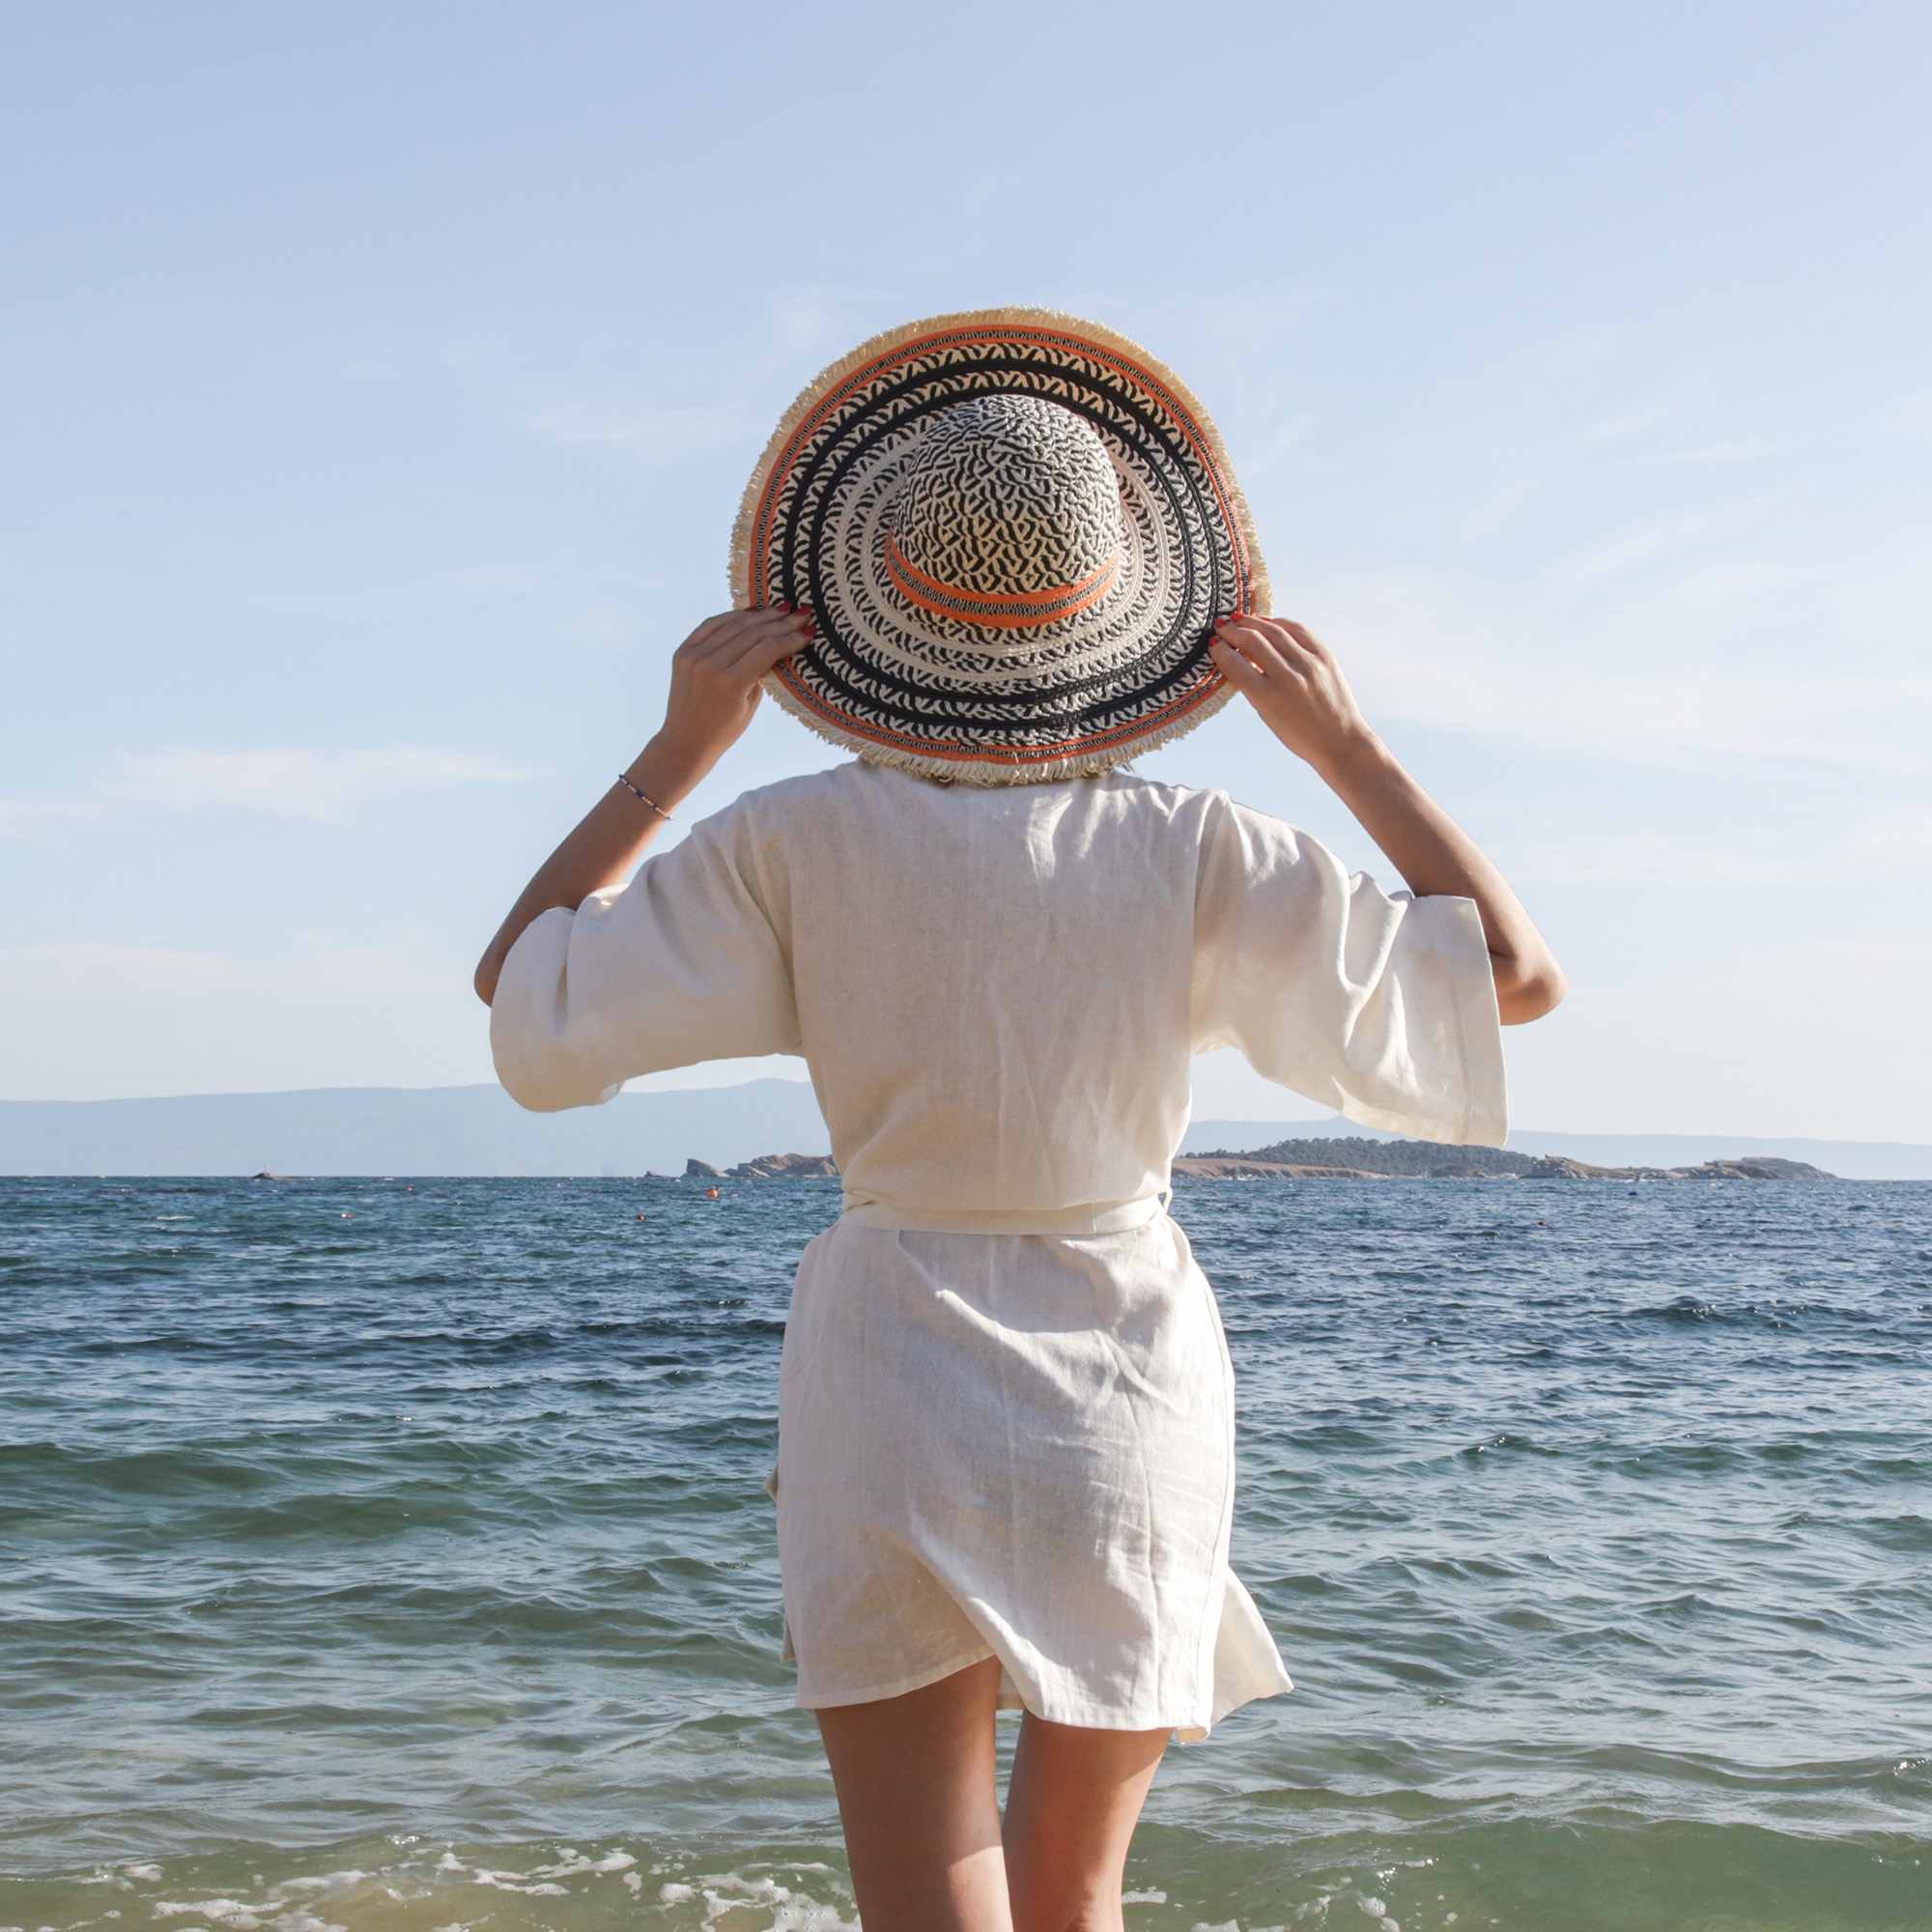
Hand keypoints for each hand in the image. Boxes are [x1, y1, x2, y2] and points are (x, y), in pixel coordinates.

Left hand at [655, 605, 813, 778]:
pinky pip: (711, 625)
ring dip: (760, 615)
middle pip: (753, 633)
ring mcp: (693, 656)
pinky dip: (732, 616)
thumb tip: (780, 643)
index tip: (809, 630)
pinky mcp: (683, 652)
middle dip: (781, 622)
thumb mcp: (751, 705)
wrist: (684, 741)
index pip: (768, 649)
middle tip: (802, 613)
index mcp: (731, 684)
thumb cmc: (724, 731)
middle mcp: (710, 665)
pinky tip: (751, 612)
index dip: (791, 638)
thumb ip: (763, 672)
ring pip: (733, 625)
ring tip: (781, 609)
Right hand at [1208, 616, 1376, 775]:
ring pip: (1274, 630)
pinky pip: (1298, 630)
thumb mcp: (1267, 716)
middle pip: (1253, 640)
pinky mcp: (1325, 656)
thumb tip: (1236, 656)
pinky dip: (1279, 623)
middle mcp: (1289, 678)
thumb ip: (1251, 686)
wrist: (1340, 741)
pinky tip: (1268, 623)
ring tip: (1240, 620)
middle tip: (1221, 626)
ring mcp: (1309, 664)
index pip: (1235, 663)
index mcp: (1269, 698)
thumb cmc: (1300, 735)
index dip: (1220, 650)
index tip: (1213, 644)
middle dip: (1233, 630)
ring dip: (1252, 622)